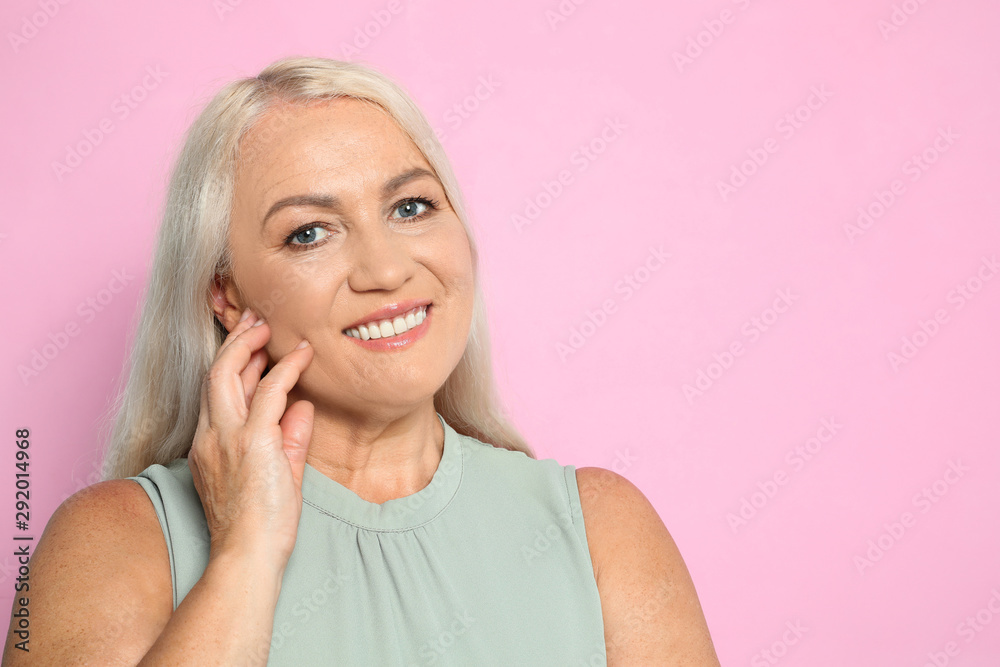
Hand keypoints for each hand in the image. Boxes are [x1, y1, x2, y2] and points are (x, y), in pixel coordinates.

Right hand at [187, 309, 314, 569]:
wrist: (247, 556)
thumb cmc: (260, 525)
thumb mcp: (278, 473)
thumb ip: (289, 437)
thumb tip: (304, 406)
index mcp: (209, 445)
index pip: (219, 392)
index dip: (235, 364)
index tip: (252, 345)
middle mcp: (212, 436)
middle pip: (215, 374)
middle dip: (234, 342)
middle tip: (255, 320)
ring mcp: (228, 438)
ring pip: (229, 373)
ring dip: (250, 344)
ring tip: (270, 325)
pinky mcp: (253, 443)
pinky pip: (271, 392)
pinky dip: (287, 369)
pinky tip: (304, 355)